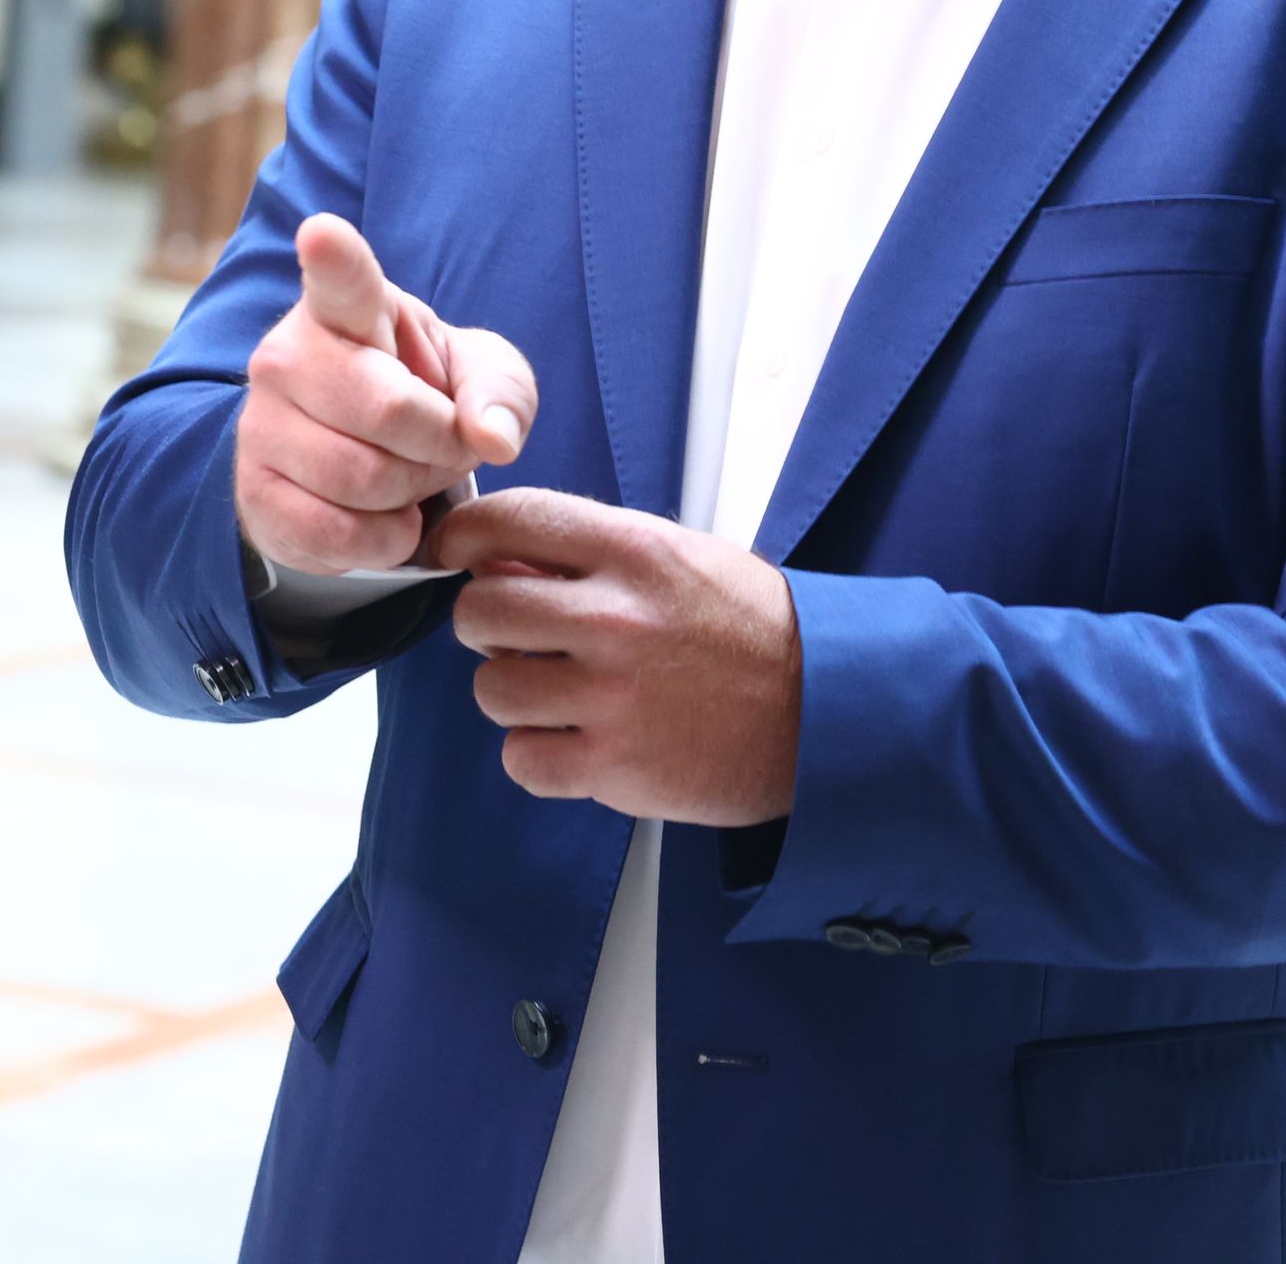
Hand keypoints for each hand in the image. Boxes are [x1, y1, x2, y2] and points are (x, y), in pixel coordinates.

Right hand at [234, 215, 538, 574]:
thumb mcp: (482, 378)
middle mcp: (286, 356)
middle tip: (441, 443)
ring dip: (410, 491)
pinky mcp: (253, 493)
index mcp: (346, 305)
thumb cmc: (426, 395)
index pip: (339, 278)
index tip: (323, 233)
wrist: (364, 462)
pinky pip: (336, 534)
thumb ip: (500, 393)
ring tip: (408, 475)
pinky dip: (382, 539)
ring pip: (362, 478)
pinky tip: (382, 517)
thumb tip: (493, 438)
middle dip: (438, 442)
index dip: (333, 256)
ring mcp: (260, 425)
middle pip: (386, 411)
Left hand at [437, 490, 800, 825]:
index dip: (462, 537)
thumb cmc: (752, 631)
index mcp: (633, 550)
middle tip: (522, 639)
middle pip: (478, 611)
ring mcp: (612, 695)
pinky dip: (538, 755)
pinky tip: (578, 741)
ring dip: (514, 693)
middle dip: (487, 626)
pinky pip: (520, 758)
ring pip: (490, 689)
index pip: (506, 520)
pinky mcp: (614, 766)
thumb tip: (499, 561)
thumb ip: (591, 554)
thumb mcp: (679, 558)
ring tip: (561, 694)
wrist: (827, 710)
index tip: (458, 554)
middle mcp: (615, 617)